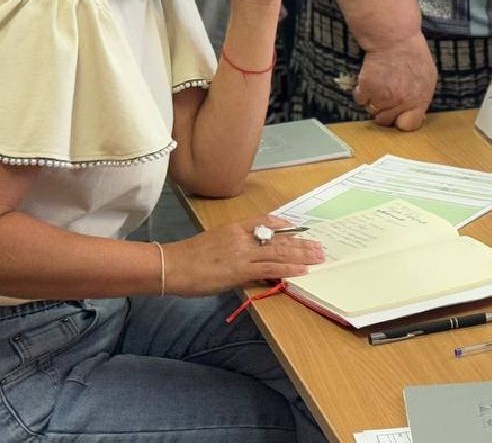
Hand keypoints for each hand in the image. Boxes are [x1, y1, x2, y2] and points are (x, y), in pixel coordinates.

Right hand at [161, 215, 324, 296]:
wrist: (173, 266)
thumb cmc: (187, 257)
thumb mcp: (212, 242)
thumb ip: (232, 244)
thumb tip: (246, 253)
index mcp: (234, 228)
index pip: (263, 221)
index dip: (282, 225)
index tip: (296, 227)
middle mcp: (242, 237)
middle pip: (277, 238)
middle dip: (300, 242)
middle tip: (318, 245)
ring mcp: (243, 253)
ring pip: (279, 252)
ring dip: (301, 255)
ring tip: (318, 257)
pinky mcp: (241, 270)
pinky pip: (270, 269)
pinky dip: (288, 269)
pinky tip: (301, 270)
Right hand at [355, 31, 436, 130]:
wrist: (395, 40)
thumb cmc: (412, 55)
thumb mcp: (428, 77)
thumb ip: (421, 97)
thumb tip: (416, 113)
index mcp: (418, 100)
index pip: (408, 126)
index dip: (402, 121)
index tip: (400, 115)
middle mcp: (400, 102)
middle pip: (385, 121)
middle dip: (385, 111)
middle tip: (387, 96)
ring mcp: (382, 97)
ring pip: (372, 111)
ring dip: (373, 101)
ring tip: (380, 84)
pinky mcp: (366, 89)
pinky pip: (360, 100)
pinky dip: (362, 92)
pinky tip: (370, 80)